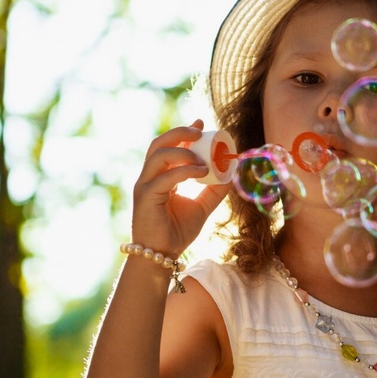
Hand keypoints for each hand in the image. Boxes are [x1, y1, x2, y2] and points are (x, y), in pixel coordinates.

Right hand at [129, 119, 229, 256]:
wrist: (162, 255)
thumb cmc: (177, 231)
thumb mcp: (202, 207)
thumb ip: (214, 190)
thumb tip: (232, 173)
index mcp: (160, 176)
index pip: (168, 146)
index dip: (183, 132)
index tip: (201, 122)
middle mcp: (149, 177)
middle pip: (159, 144)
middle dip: (180, 133)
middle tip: (200, 130)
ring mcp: (144, 185)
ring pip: (159, 155)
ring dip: (183, 151)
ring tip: (203, 160)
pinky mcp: (145, 197)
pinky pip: (164, 177)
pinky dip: (184, 171)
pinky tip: (200, 171)